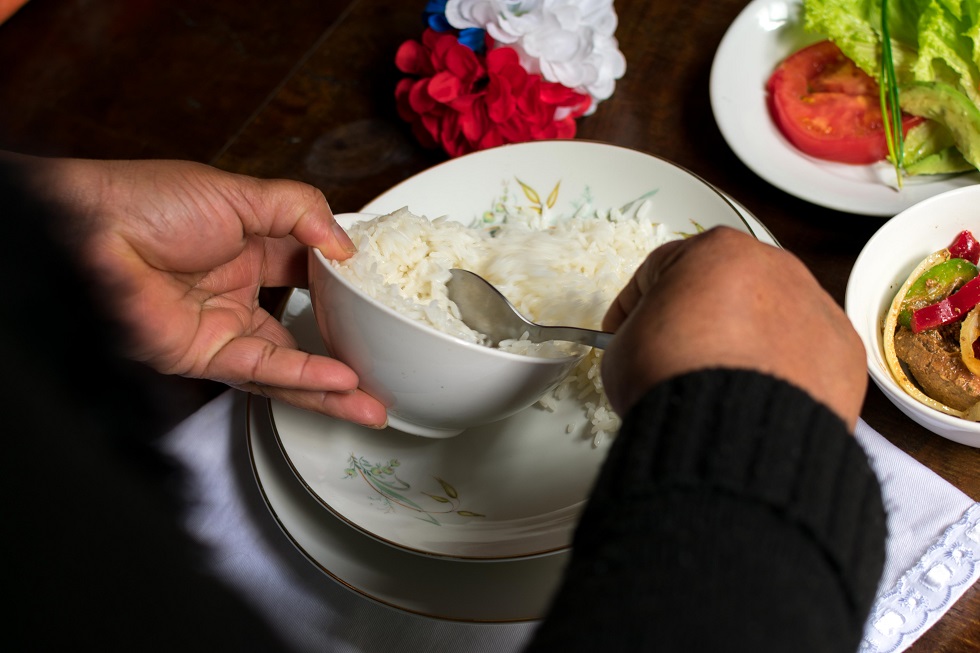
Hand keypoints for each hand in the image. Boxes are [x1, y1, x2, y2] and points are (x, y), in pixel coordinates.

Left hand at [30, 156, 386, 427]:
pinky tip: (342, 384)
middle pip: (306, 326)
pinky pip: (265, 373)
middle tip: (388, 358)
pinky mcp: (207, 358)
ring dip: (334, 385)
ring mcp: (225, 327)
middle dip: (348, 347)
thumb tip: (344, 244)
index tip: (382, 291)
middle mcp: (240, 290)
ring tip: (375, 402)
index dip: (344, 281)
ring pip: (291, 364)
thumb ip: (300, 211)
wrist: (89, 235)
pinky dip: (305, 380)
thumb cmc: (148, 202)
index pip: (309, 268)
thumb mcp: (240, 192)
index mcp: (248, 244)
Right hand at [601, 227, 865, 428]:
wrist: (729, 429)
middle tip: (677, 356)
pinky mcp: (844, 354)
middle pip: (727, 288)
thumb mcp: (620, 347)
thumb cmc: (673, 377)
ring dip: (748, 344)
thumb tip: (645, 346)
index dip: (637, 303)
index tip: (628, 328)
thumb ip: (635, 332)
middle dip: (702, 318)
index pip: (664, 269)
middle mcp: (775, 267)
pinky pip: (807, 357)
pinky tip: (760, 399)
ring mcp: (816, 308)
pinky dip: (786, 374)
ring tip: (721, 385)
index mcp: (716, 250)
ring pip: (773, 321)